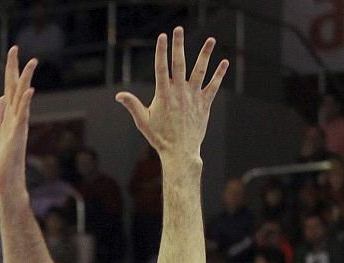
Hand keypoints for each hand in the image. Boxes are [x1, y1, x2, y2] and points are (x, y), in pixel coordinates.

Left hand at [0, 47, 37, 201]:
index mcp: (9, 117)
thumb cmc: (2, 162)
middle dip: (14, 68)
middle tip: (15, 47)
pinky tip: (30, 90)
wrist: (6, 182)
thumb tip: (1, 100)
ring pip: (21, 98)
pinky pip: (22, 116)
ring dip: (26, 80)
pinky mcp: (17, 136)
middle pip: (14, 88)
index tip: (12, 53)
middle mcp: (16, 118)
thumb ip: (0, 116)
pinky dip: (25, 103)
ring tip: (32, 62)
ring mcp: (18, 126)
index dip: (10, 71)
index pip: (9, 89)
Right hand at [115, 28, 227, 161]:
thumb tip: (119, 95)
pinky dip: (219, 74)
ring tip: (211, 39)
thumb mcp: (143, 122)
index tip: (162, 37)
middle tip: (179, 30)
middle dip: (178, 45)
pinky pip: (213, 86)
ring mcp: (193, 97)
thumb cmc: (160, 138)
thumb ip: (132, 105)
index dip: (161, 51)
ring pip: (200, 71)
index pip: (161, 68)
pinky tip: (225, 62)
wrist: (179, 152)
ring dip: (205, 54)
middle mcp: (179, 93)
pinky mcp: (204, 104)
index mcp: (163, 95)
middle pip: (179, 64)